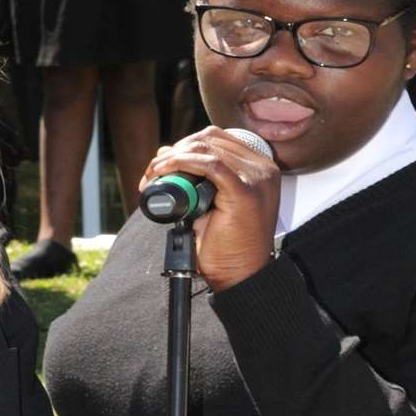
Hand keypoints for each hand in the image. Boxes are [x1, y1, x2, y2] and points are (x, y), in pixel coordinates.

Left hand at [142, 127, 280, 291]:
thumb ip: (195, 177)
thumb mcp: (210, 203)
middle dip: (175, 150)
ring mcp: (257, 179)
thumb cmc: (227, 246)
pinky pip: (210, 165)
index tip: (163, 162)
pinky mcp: (245, 192)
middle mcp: (263, 169)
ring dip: (173, 157)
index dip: (186, 144)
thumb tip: (165, 153)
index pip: (218, 139)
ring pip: (207, 149)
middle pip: (210, 139)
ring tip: (154, 174)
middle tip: (153, 171)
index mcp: (259, 168)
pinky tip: (165, 171)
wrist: (241, 276)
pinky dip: (182, 163)